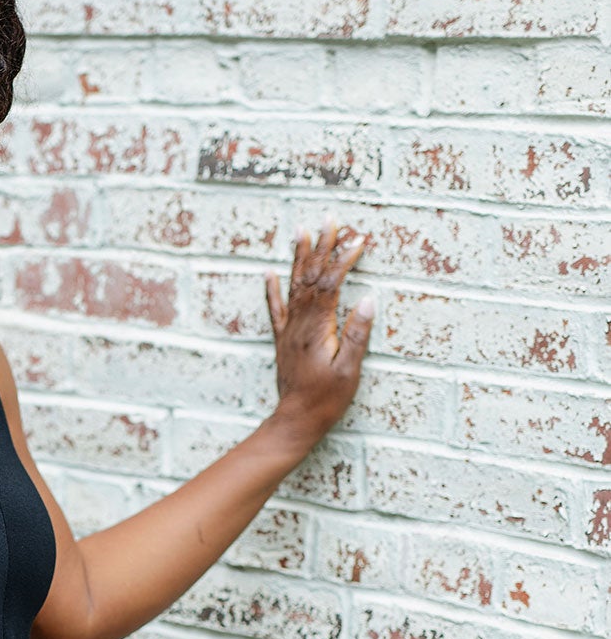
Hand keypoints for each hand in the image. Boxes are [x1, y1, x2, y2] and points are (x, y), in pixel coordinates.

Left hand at [265, 219, 372, 447]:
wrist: (295, 419)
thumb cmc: (326, 399)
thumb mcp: (349, 370)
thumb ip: (358, 334)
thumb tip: (369, 299)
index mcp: (318, 327)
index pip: (332, 283)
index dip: (345, 258)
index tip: (359, 238)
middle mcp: (300, 323)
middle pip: (311, 276)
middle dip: (322, 245)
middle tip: (329, 219)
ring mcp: (289, 330)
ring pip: (294, 285)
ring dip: (299, 256)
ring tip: (301, 230)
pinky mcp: (282, 339)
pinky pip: (275, 308)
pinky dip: (272, 288)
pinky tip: (269, 272)